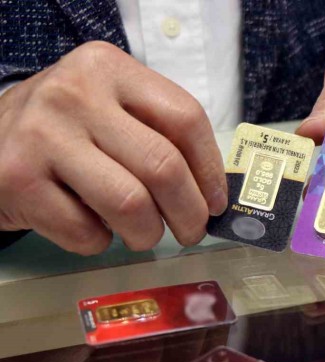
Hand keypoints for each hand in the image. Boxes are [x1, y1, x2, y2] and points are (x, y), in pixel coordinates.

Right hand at [0, 41, 226, 254]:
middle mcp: (75, 94)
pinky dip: (99, 242)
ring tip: (143, 235)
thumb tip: (213, 193)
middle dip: (189, 213)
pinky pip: (86, 231)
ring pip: (130, 204)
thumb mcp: (110, 108)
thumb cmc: (66, 129)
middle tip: (191, 232)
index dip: (210, 170)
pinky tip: (92, 227)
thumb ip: (157, 133)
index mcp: (109, 68)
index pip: (185, 119)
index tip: (216, 202)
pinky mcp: (18, 180)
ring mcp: (42, 136)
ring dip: (147, 234)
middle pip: (163, 166)